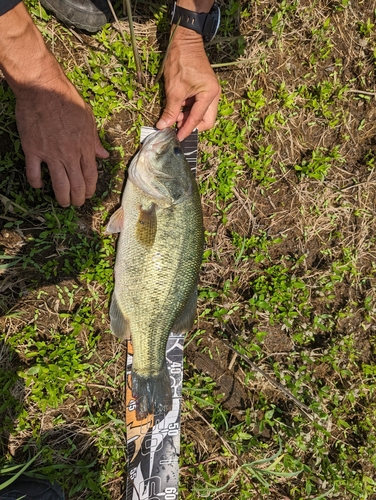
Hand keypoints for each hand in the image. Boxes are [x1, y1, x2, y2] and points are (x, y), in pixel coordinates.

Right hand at [15, 77, 108, 206]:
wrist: (43, 89)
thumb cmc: (68, 100)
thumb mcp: (88, 119)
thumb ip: (95, 140)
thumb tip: (104, 155)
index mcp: (85, 147)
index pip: (91, 176)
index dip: (90, 189)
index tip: (88, 194)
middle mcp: (70, 154)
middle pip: (76, 185)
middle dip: (78, 198)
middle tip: (76, 203)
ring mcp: (51, 154)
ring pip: (59, 184)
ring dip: (62, 197)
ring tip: (63, 202)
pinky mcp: (33, 150)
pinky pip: (34, 173)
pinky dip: (36, 182)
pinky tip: (38, 185)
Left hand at [156, 28, 220, 140]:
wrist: (184, 41)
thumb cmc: (180, 62)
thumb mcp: (174, 89)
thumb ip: (170, 111)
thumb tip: (163, 126)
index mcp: (209, 94)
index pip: (197, 120)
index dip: (186, 130)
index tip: (177, 138)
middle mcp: (214, 95)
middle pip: (206, 121)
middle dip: (191, 126)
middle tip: (176, 125)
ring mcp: (211, 93)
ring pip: (202, 115)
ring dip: (189, 118)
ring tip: (175, 114)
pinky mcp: (205, 90)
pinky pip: (199, 106)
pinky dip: (189, 110)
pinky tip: (178, 107)